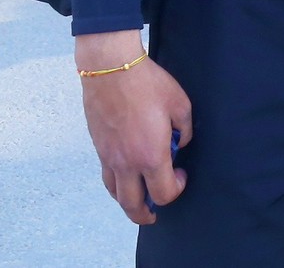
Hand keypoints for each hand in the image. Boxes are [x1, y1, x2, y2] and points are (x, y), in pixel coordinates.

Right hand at [77, 31, 192, 225]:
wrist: (110, 68)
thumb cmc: (148, 84)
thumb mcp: (180, 104)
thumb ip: (185, 130)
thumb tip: (180, 142)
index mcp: (151, 156)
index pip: (163, 193)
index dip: (177, 189)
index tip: (181, 174)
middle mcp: (127, 163)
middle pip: (133, 206)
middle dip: (146, 215)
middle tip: (155, 212)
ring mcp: (109, 157)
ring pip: (115, 194)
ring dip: (128, 202)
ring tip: (138, 200)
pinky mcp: (98, 147)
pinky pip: (106, 176)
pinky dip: (116, 184)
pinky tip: (124, 177)